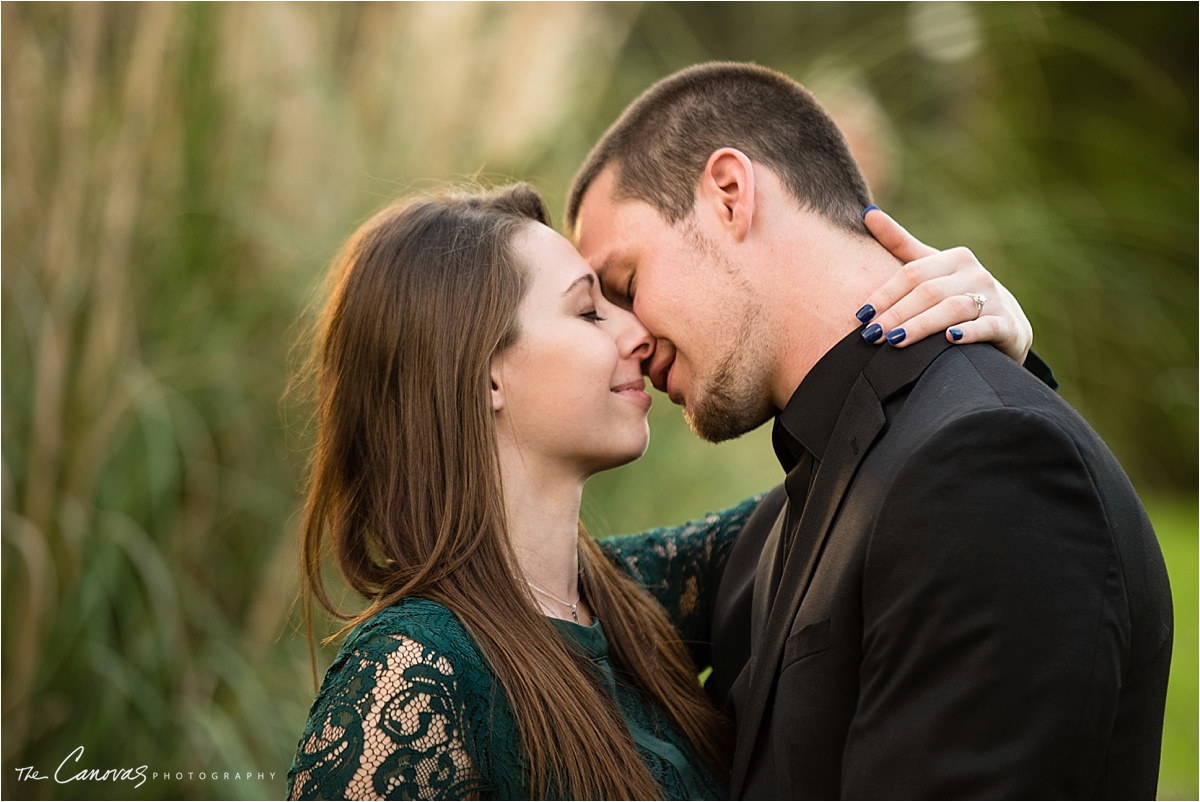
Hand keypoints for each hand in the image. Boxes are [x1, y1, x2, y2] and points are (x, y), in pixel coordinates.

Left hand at [855, 206, 1031, 363]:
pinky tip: (949, 339)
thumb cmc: (957, 293)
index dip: (885, 294)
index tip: (861, 315)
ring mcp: (994, 299)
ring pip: (952, 309)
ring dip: (921, 325)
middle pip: (928, 292)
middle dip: (896, 314)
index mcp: (955, 258)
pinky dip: (969, 332)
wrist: (1006, 323)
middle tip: (871, 335)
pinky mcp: (1007, 325)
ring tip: (895, 341)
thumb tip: (867, 212)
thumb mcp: (931, 268)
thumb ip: (900, 244)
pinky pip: (987, 326)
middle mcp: (976, 274)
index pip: (912, 274)